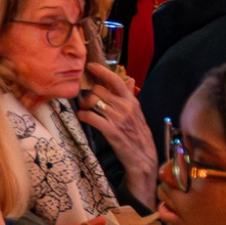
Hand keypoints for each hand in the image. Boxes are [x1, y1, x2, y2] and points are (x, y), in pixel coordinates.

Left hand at [75, 63, 156, 205]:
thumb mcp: (136, 113)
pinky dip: (83, 115)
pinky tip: (83, 118)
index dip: (101, 71)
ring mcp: (118, 118)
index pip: (116, 80)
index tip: (89, 66)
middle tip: (86, 100)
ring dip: (84, 105)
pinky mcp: (110, 130)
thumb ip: (128, 97)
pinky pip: (89, 116)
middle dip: (88, 93)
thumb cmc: (137, 135)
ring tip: (85, 110)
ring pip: (91, 101)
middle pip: (98, 90)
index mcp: (132, 101)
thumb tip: (129, 79)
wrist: (143, 158)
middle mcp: (125, 106)